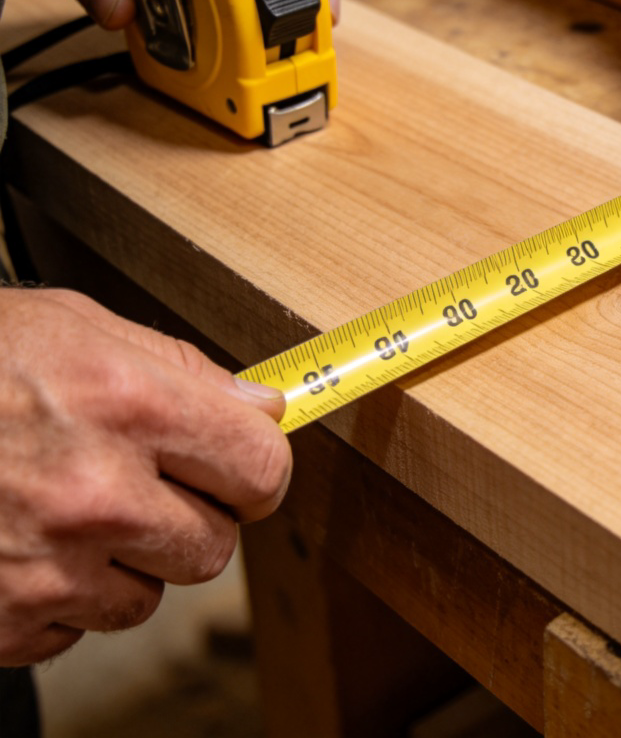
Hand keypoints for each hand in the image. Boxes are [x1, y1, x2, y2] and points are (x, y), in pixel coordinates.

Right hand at [0, 287, 291, 665]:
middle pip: (215, 545)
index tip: (245, 467)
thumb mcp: (79, 327)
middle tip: (149, 482)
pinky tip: (29, 541)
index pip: (261, 469)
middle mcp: (94, 495)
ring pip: (151, 594)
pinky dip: (67, 593)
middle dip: (194, 515)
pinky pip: (80, 626)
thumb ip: (185, 370)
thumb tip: (263, 407)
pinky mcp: (3, 620)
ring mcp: (45, 568)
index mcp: (129, 406)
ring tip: (72, 506)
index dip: (259, 470)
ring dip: (128, 558)